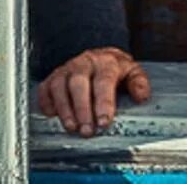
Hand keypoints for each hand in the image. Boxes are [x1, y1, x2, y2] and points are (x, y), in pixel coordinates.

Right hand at [37, 47, 151, 135]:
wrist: (99, 56)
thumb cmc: (115, 69)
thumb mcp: (132, 72)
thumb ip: (138, 82)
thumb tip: (141, 96)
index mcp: (106, 62)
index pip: (104, 81)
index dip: (103, 103)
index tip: (104, 122)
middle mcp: (84, 63)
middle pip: (79, 84)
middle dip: (82, 109)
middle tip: (87, 130)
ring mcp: (67, 69)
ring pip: (60, 86)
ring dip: (65, 109)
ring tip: (72, 128)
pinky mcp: (53, 76)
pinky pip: (45, 88)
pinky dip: (46, 101)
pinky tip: (51, 114)